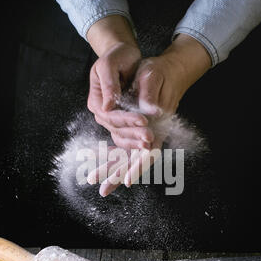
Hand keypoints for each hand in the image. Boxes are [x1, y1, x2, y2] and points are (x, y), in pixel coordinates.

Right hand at [87, 16, 153, 149]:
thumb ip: (108, 84)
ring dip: (135, 141)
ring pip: (121, 135)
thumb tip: (107, 106)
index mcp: (96, 100)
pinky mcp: (122, 121)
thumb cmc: (117, 56)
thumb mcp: (109, 64)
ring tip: (149, 143)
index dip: (125, 119)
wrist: (126, 56)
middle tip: (149, 136)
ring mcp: (111, 119)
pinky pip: (126, 136)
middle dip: (133, 133)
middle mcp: (102, 112)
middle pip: (116, 128)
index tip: (143, 119)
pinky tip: (147, 145)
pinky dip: (135, 141)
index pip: (109, 115)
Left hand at [88, 34, 211, 195]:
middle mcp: (151, 135)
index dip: (137, 167)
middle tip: (102, 191)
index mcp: (157, 126)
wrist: (169, 70)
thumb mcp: (153, 77)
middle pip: (134, 161)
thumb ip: (150, 94)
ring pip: (126, 156)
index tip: (126, 181)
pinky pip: (121, 146)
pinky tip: (95, 157)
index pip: (148, 153)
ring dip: (110, 168)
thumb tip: (150, 111)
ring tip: (92, 177)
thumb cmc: (161, 73)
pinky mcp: (136, 131)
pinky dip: (109, 153)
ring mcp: (143, 135)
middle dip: (117, 175)